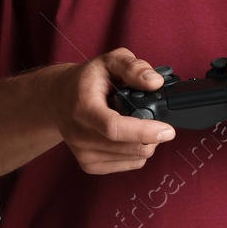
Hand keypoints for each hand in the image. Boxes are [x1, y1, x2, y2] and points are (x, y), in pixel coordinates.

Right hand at [49, 48, 175, 173]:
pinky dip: (137, 151)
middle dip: (153, 135)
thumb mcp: (109, 61)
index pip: (114, 128)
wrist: (59, 99)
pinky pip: (129, 164)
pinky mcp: (89, 165)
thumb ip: (133, 67)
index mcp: (83, 107)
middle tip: (156, 118)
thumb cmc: (86, 80)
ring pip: (134, 158)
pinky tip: (130, 135)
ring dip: (146, 143)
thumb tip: (155, 82)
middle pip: (130, 146)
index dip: (144, 131)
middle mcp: (80, 134)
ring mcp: (83, 153)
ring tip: (138, 123)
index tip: (167, 130)